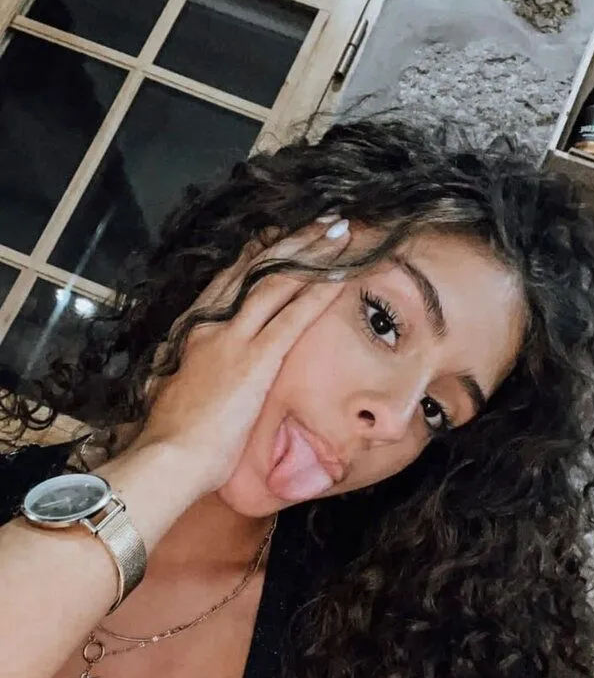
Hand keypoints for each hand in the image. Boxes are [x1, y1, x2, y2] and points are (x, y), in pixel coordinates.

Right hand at [132, 218, 350, 494]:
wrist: (166, 456)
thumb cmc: (171, 436)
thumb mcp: (174, 390)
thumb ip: (191, 371)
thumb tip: (202, 375)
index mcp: (193, 329)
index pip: (230, 279)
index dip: (259, 254)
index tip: (280, 235)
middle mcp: (212, 322)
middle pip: (258, 268)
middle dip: (294, 240)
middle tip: (322, 221)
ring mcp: (233, 337)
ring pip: (278, 281)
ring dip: (313, 253)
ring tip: (340, 232)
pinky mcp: (255, 359)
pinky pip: (294, 317)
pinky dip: (320, 292)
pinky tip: (343, 275)